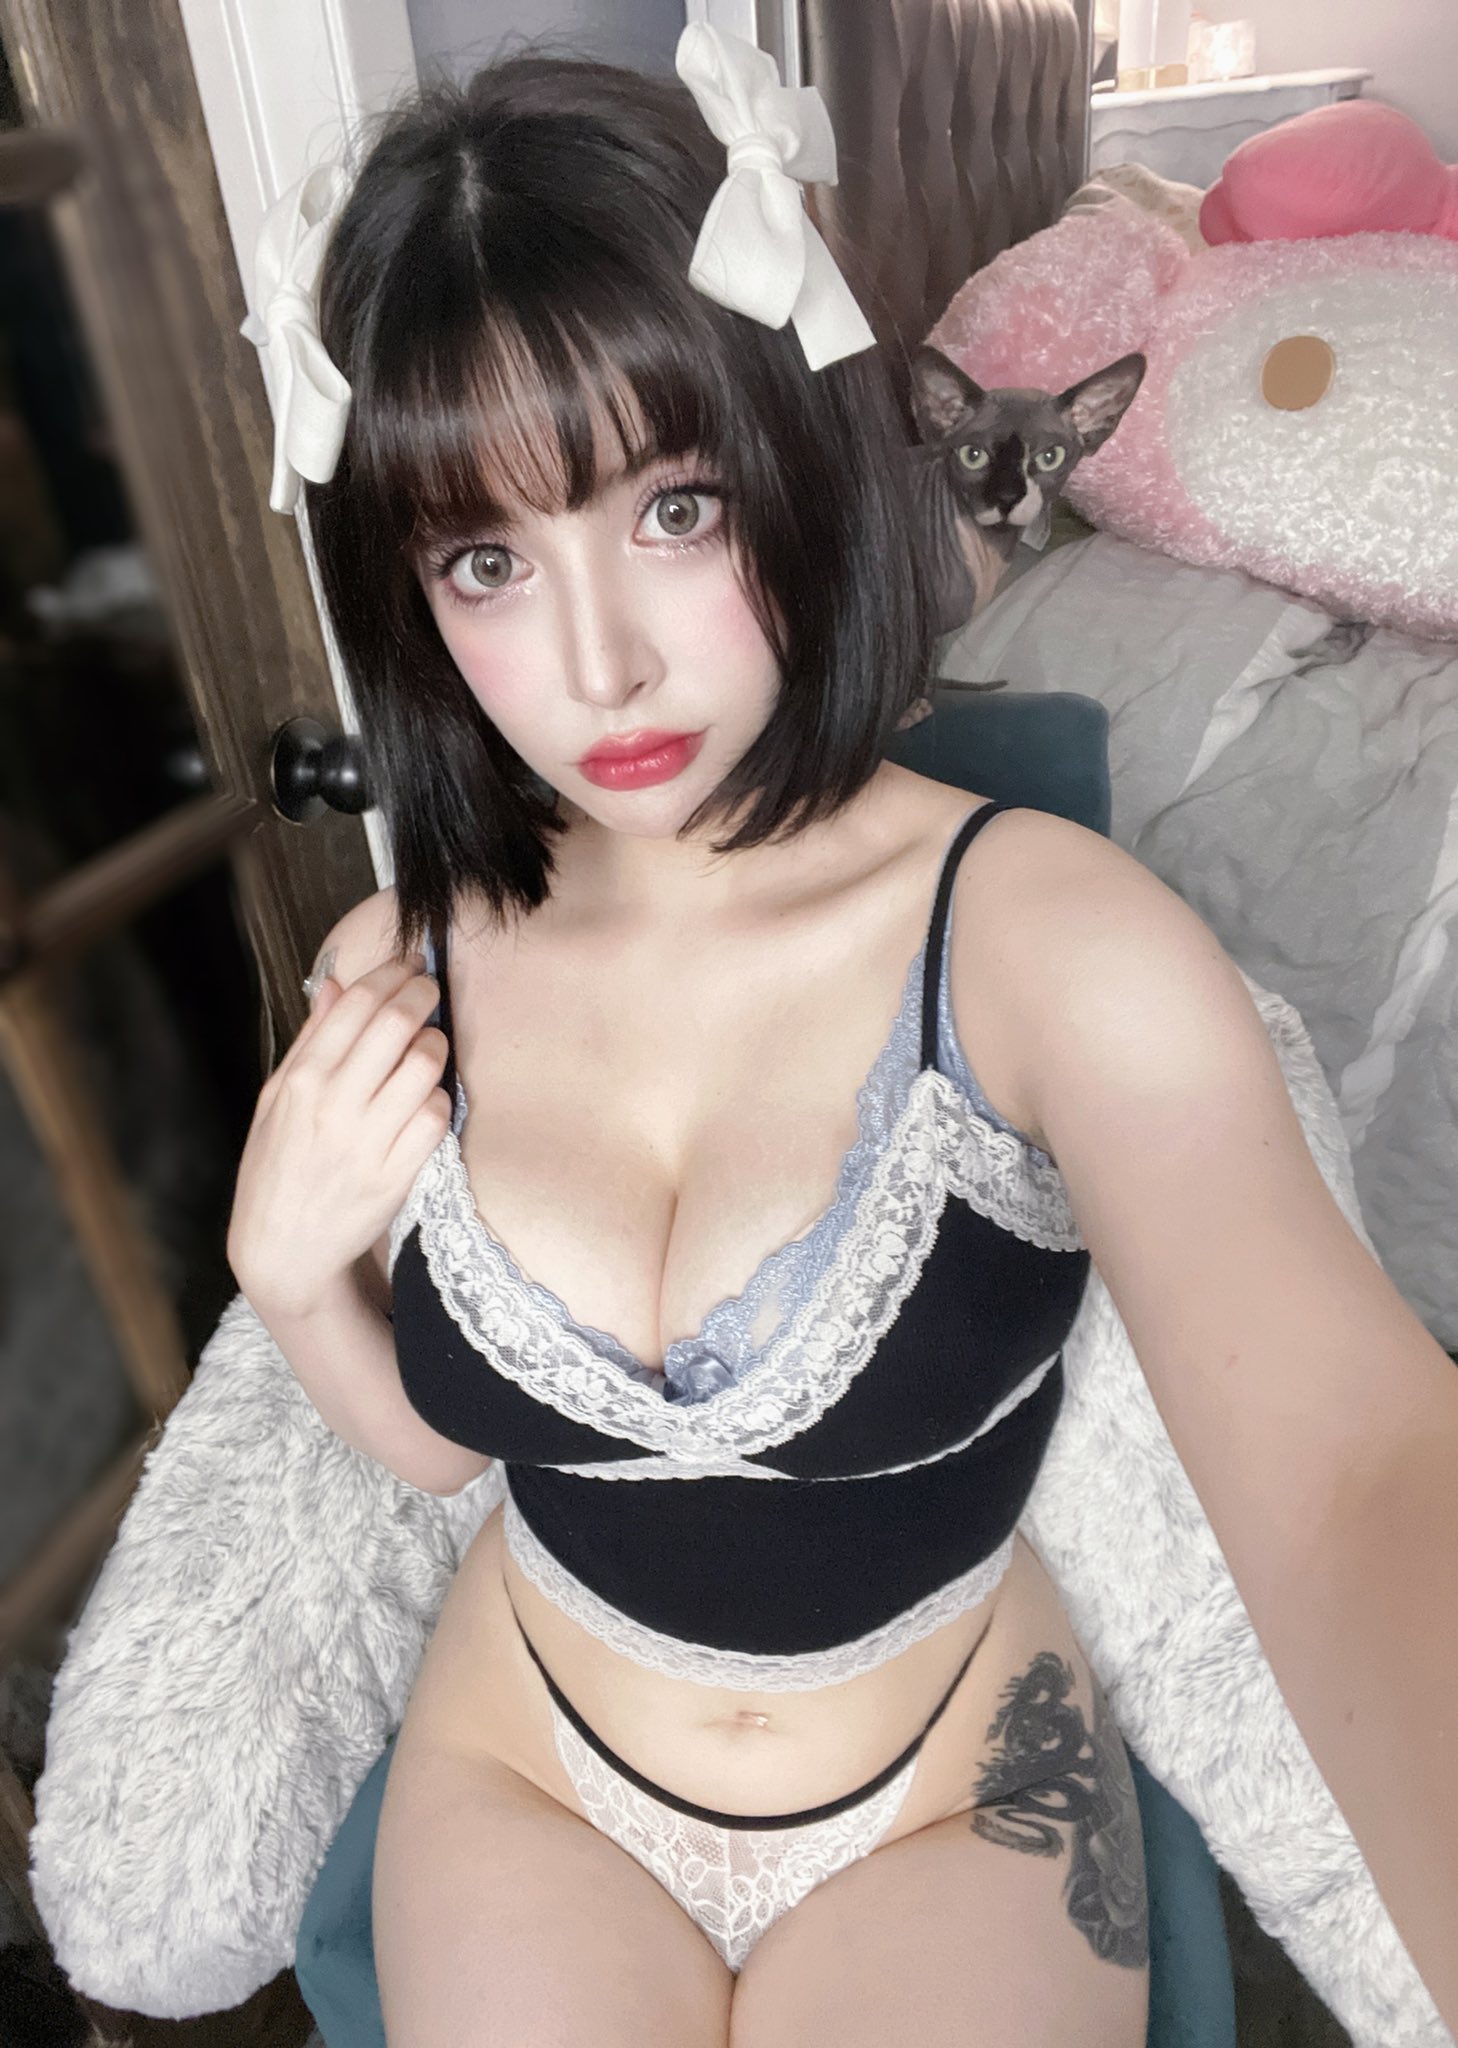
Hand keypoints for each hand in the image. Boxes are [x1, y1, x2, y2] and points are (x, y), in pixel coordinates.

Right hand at [226, 952, 450, 1316]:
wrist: (284, 1249)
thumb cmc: (278, 1167)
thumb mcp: (275, 1100)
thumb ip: (310, 1041)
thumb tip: (334, 984)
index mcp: (300, 1081)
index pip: (355, 1004)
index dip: (390, 973)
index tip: (408, 963)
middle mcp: (333, 1106)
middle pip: (396, 1024)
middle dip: (422, 994)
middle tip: (430, 989)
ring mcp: (367, 1142)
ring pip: (424, 1066)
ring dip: (436, 1044)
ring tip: (429, 1044)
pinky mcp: (397, 1175)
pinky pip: (435, 1117)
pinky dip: (438, 1097)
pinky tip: (427, 1095)